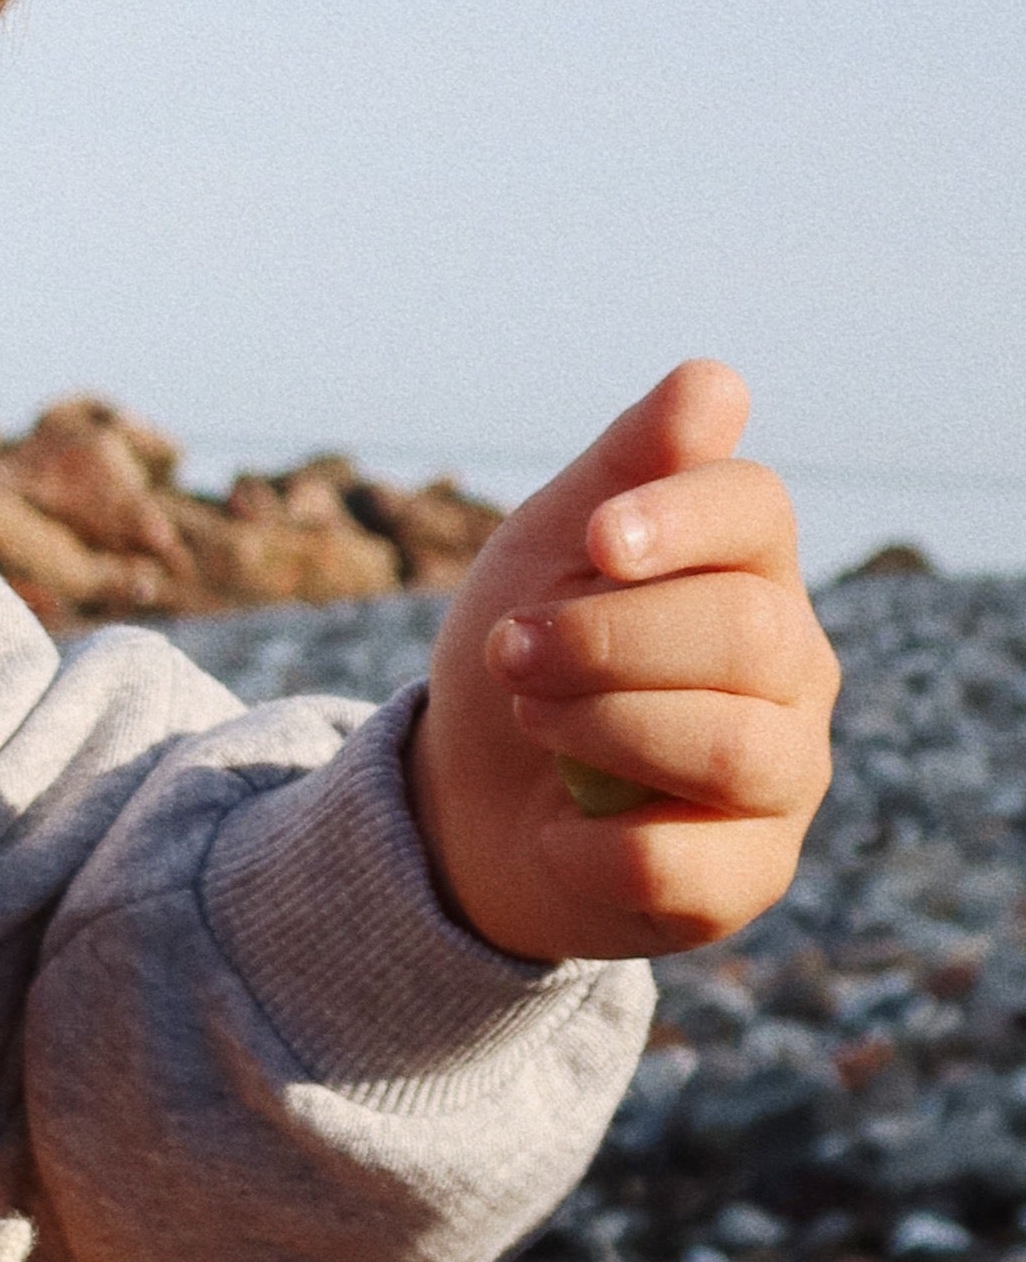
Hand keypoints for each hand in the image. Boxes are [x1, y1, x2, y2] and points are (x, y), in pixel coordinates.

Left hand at [406, 359, 839, 961]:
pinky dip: (584, 840)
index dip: (676, 518)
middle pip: (743, 632)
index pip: (756, 513)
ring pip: (728, 746)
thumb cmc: (528, 656)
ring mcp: (782, 778)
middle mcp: (793, 671)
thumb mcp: (545, 550)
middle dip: (603, 639)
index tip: (591, 541)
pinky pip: (677, 859)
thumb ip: (625, 469)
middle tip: (508, 652)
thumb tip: (712, 383)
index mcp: (752, 571)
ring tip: (532, 720)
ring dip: (599, 729)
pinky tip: (553, 824)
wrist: (468, 803)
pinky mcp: (743, 878)